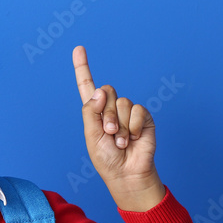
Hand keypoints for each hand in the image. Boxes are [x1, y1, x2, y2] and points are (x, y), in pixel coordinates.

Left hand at [73, 45, 164, 210]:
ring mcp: (128, 112)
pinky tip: (134, 139)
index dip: (83, 67)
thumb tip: (101, 90)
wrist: (127, 174)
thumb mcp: (91, 136)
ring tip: (121, 141)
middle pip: (107, 91)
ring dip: (120, 125)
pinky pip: (138, 110)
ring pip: (122, 102)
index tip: (78, 48)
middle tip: (109, 133)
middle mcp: (111, 108)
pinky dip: (133, 126)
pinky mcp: (144, 118)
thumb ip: (91, 111)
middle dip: (107, 114)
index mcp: (95, 112)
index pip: (87, 85)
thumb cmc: (107, 159)